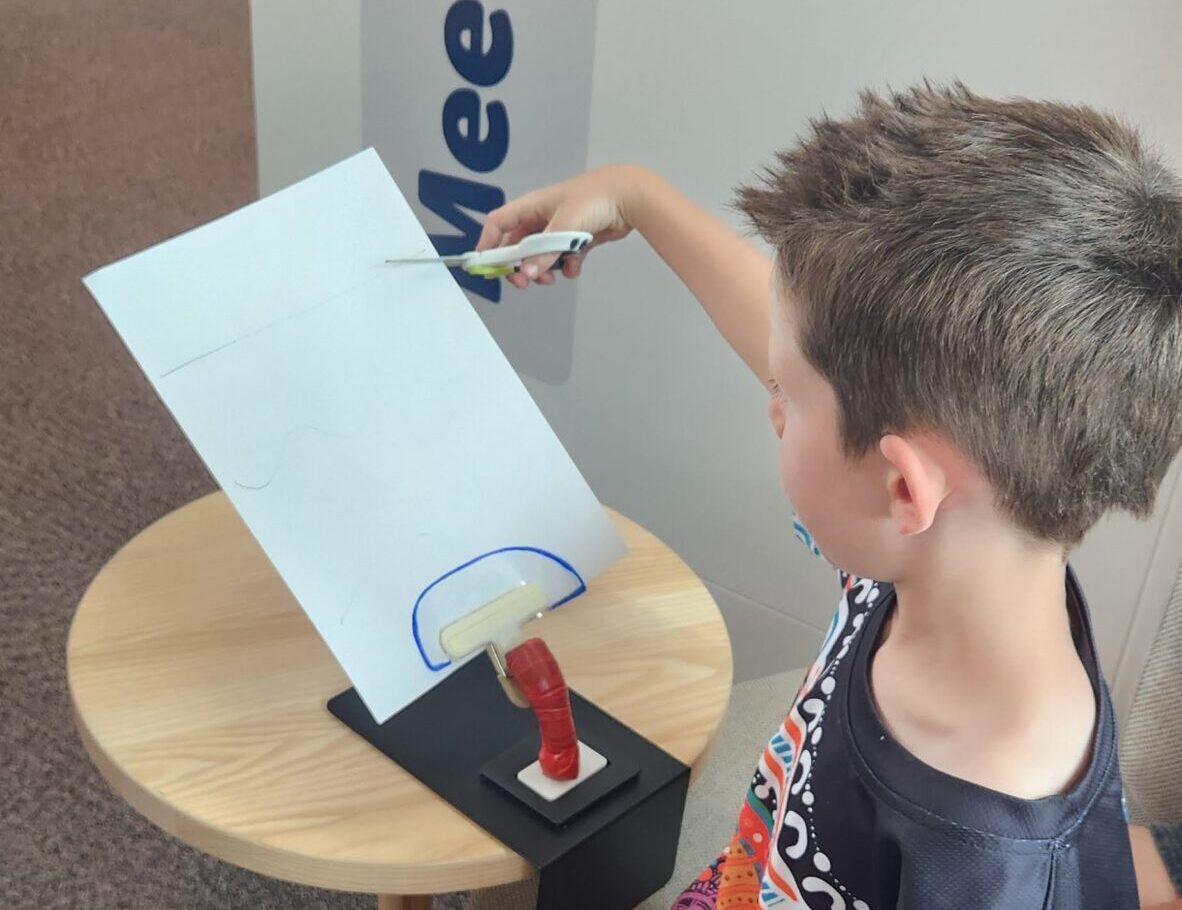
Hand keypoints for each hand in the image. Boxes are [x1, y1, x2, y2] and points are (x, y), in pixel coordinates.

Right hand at [474, 164, 646, 288]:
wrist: (630, 196)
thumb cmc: (595, 198)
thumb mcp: (565, 225)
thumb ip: (545, 251)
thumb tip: (528, 272)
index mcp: (532, 207)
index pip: (499, 224)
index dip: (488, 243)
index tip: (485, 265)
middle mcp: (543, 218)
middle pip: (518, 246)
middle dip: (518, 265)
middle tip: (522, 282)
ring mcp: (560, 229)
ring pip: (541, 256)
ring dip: (542, 270)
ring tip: (551, 278)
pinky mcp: (578, 240)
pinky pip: (563, 259)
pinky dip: (565, 267)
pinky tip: (574, 267)